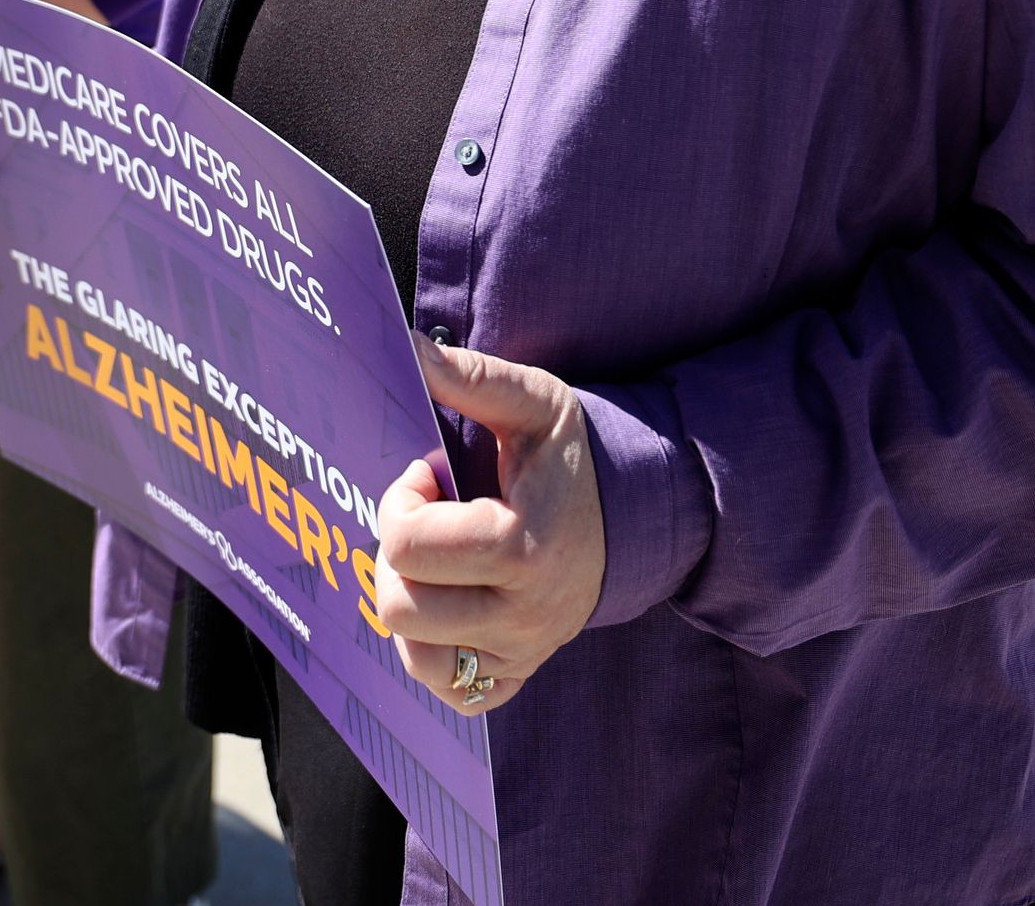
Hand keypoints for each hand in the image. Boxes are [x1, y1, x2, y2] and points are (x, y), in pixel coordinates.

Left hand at [373, 337, 608, 716]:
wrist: (636, 517)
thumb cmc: (571, 458)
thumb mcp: (534, 403)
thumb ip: (472, 377)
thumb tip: (409, 348)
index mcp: (524, 548)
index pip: (407, 545)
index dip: (401, 501)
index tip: (430, 478)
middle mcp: (525, 616)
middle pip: (400, 607)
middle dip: (398, 553)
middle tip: (430, 521)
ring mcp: (522, 654)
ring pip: (414, 655)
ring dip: (408, 603)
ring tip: (436, 563)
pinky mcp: (518, 677)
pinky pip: (447, 688)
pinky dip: (431, 649)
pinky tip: (449, 603)